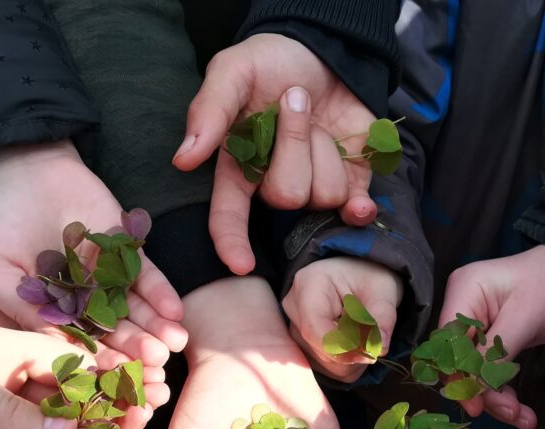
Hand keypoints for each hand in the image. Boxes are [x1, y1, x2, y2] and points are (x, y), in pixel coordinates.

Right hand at [0, 141, 186, 363]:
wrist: (24, 169)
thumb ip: (20, 308)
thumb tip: (54, 345)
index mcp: (55, 315)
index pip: (80, 344)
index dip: (98, 361)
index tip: (116, 378)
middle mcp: (86, 303)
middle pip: (115, 332)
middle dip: (136, 348)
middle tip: (155, 365)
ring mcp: (110, 278)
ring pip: (137, 309)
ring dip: (156, 327)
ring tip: (172, 342)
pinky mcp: (129, 253)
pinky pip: (148, 276)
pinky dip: (161, 293)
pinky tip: (174, 311)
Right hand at [174, 34, 378, 274]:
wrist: (324, 49)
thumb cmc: (271, 62)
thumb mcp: (233, 71)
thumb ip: (210, 111)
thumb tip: (184, 159)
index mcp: (238, 167)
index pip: (229, 217)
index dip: (232, 243)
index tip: (241, 264)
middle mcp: (274, 184)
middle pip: (287, 197)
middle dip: (295, 145)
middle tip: (295, 104)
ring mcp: (314, 187)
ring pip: (324, 197)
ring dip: (326, 151)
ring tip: (319, 121)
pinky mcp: (351, 184)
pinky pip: (356, 211)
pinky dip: (360, 208)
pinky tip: (360, 200)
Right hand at [283, 257, 401, 381]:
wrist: (357, 277)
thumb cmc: (368, 277)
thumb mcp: (383, 290)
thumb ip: (383, 316)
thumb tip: (379, 348)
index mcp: (308, 285)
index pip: (315, 329)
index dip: (343, 348)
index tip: (371, 353)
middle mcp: (293, 309)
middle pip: (322, 351)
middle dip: (354, 352)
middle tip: (373, 333)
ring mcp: (293, 330)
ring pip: (326, 365)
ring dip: (353, 359)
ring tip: (362, 334)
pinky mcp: (300, 348)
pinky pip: (328, 371)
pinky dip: (348, 364)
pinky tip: (353, 343)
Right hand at [439, 245, 544, 428]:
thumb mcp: (526, 318)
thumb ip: (495, 352)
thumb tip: (473, 388)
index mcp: (464, 291)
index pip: (447, 342)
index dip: (458, 375)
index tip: (478, 406)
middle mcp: (462, 305)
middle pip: (457, 359)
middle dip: (481, 390)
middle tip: (510, 414)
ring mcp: (476, 321)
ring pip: (472, 368)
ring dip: (493, 395)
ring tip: (520, 416)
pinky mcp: (490, 335)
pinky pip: (486, 367)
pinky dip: (501, 387)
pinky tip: (518, 408)